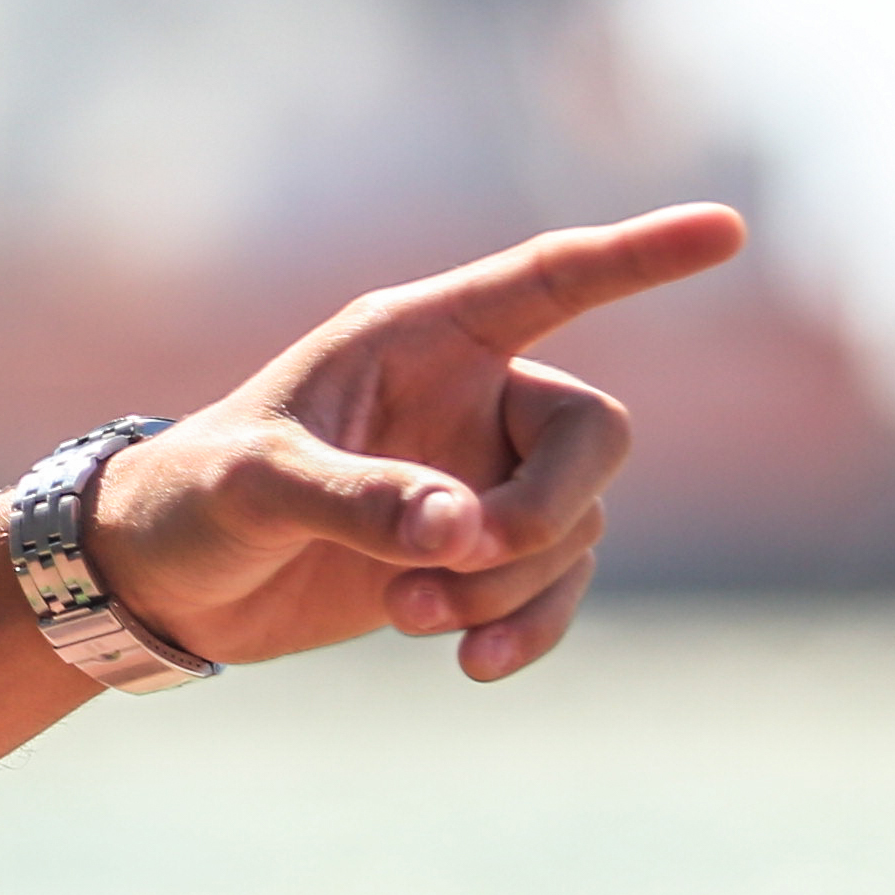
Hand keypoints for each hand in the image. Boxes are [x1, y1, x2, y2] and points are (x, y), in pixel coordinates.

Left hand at [86, 208, 751, 683]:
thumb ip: (358, 498)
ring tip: (408, 616)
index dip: (639, 256)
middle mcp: (468, 397)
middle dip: (547, 510)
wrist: (165, 584)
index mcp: (417, 338)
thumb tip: (462, 530)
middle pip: (592, 436)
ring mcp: (481, 479)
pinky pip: (555, 587)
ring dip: (513, 586)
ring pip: (576, 528)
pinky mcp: (476, 557)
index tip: (728, 230)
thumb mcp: (257, 488)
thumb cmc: (192, 498)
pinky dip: (527, 626)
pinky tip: (469, 664)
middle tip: (463, 559)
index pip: (551, 280)